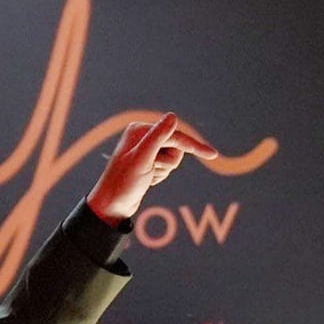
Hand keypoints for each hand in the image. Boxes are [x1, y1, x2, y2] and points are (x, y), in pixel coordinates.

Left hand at [85, 113, 220, 224]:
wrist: (111, 206)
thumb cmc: (124, 183)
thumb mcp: (142, 159)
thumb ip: (158, 137)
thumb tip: (173, 116)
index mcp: (140, 129)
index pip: (174, 136)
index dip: (194, 145)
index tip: (213, 155)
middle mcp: (142, 136)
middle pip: (175, 147)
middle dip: (168, 163)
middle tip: (151, 171)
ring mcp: (145, 149)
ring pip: (173, 158)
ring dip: (164, 171)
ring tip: (147, 176)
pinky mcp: (147, 162)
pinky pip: (166, 167)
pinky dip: (160, 176)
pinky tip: (146, 180)